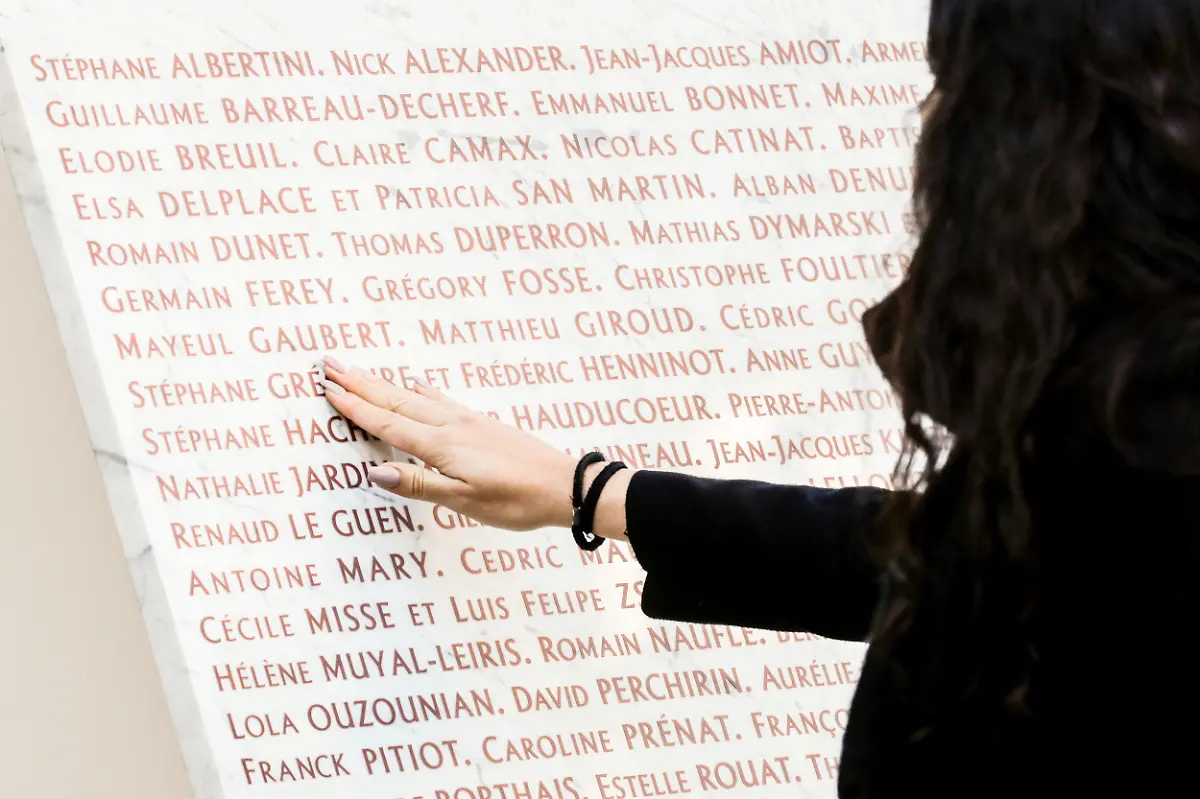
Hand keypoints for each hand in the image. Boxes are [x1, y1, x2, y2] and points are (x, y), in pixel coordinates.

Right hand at [319, 355, 577, 530]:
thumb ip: (420, 485)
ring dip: (384, 384)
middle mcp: (451, 426)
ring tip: (360, 371)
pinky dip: (420, 390)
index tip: (328, 387)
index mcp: (442, 445)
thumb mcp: (466, 501)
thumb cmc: (516, 500)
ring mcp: (468, 422)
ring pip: (415, 397)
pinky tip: (416, 384)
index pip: (388, 423)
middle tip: (329, 364)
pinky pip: (440, 400)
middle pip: (396, 400)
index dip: (355, 407)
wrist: (564, 484)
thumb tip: (376, 471)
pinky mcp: (482, 424)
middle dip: (361, 384)